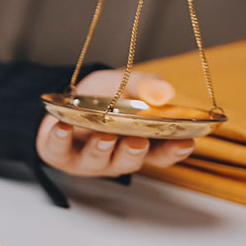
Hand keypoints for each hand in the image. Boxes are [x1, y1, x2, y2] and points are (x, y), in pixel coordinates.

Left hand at [36, 70, 193, 176]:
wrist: (66, 100)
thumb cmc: (102, 97)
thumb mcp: (125, 84)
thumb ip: (145, 86)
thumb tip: (165, 92)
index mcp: (140, 143)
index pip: (162, 153)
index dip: (174, 151)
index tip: (186, 141)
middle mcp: (116, 157)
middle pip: (130, 161)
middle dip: (134, 152)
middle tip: (137, 140)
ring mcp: (89, 160)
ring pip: (97, 160)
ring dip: (101, 148)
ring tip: (104, 135)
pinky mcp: (60, 155)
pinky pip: (60, 150)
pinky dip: (61, 138)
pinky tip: (63, 126)